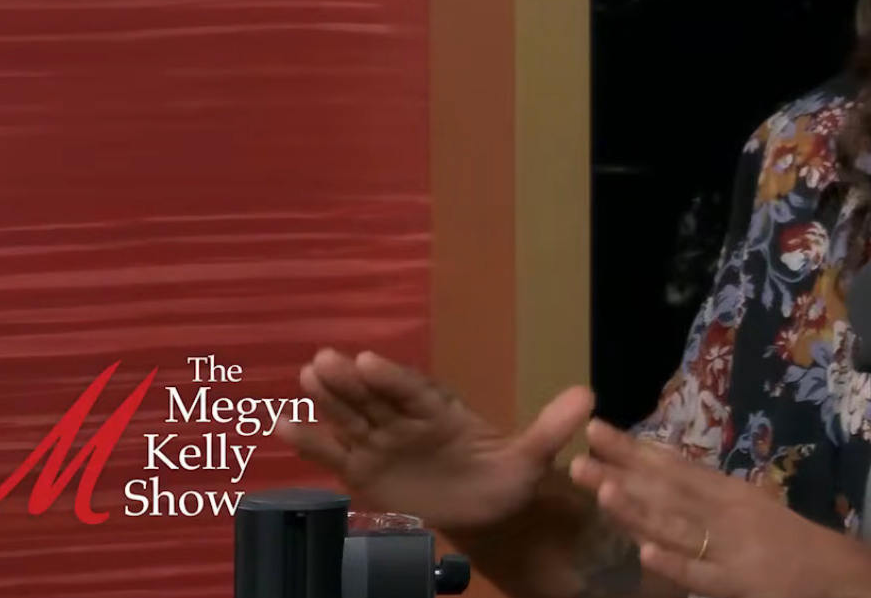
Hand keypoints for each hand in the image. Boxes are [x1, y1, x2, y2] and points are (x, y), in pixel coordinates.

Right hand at [277, 348, 591, 534]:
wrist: (487, 509)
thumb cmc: (505, 478)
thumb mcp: (534, 457)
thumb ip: (552, 428)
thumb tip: (589, 396)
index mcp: (443, 411)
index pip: (414, 391)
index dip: (392, 377)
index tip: (369, 360)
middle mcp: (407, 420)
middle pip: (376, 398)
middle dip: (351, 381)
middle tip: (322, 360)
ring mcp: (383, 443)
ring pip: (352, 417)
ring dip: (328, 399)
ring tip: (304, 377)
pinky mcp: (365, 470)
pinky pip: (334, 454)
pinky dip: (309, 441)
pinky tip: (281, 424)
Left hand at [570, 420, 870, 597]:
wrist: (838, 573)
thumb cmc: (790, 542)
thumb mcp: (747, 508)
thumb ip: (705, 498)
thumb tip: (657, 478)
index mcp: (726, 491)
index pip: (673, 465)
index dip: (633, 448)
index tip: (595, 429)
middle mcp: (725, 511)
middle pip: (667, 490)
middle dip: (623, 472)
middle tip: (580, 453)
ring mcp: (730, 546)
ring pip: (678, 526)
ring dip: (639, 510)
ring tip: (602, 491)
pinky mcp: (739, 582)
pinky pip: (702, 573)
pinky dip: (676, 563)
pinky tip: (647, 553)